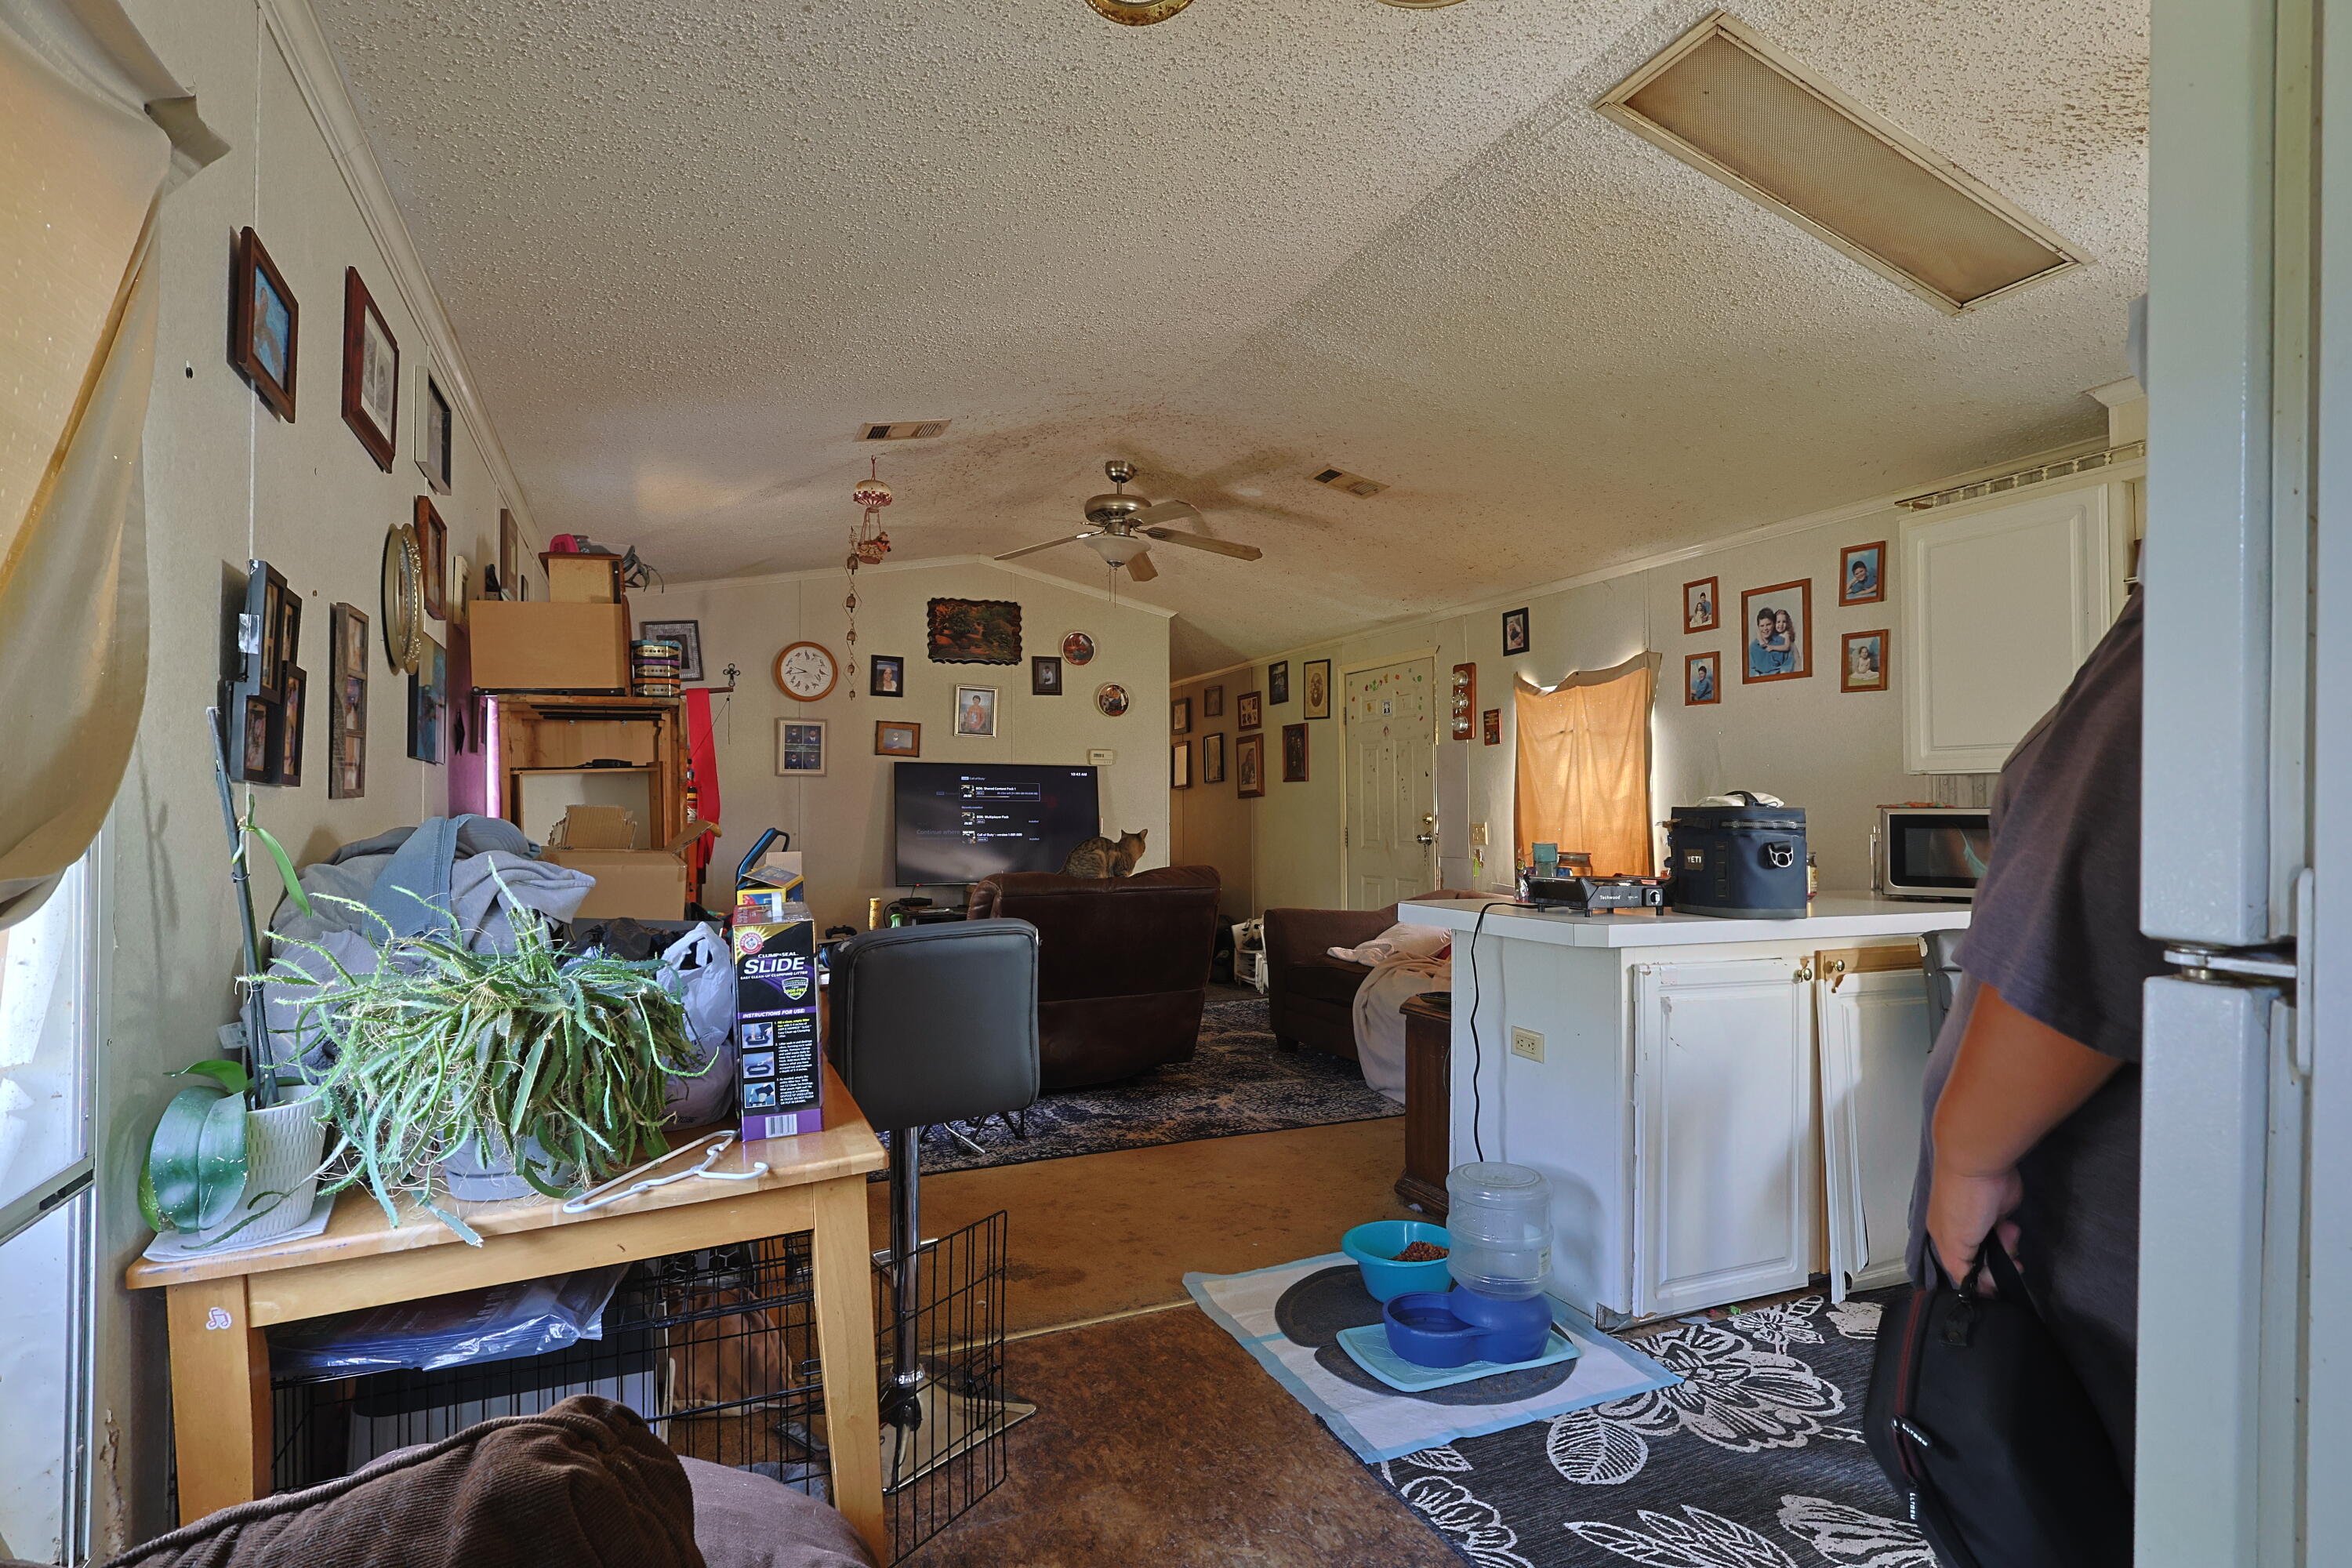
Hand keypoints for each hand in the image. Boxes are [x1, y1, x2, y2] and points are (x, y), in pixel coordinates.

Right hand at [1926, 1160, 2022, 1289]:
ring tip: (2008, 1235)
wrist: (1981, 1166)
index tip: (1996, 1289)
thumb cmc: (1961, 1201)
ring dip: (2007, 1249)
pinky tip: (2011, 1226)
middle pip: (1982, 1262)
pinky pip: (2008, 1235)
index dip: (1980, 1282)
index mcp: (1944, 1240)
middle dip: (1997, 1266)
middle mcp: (1961, 1233)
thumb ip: (1960, 1270)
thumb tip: (1973, 1288)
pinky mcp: (2000, 1213)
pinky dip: (2012, 1235)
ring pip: (1998, 1251)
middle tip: (2011, 1264)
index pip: (1961, 1272)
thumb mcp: (1954, 1245)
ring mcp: (1981, 1223)